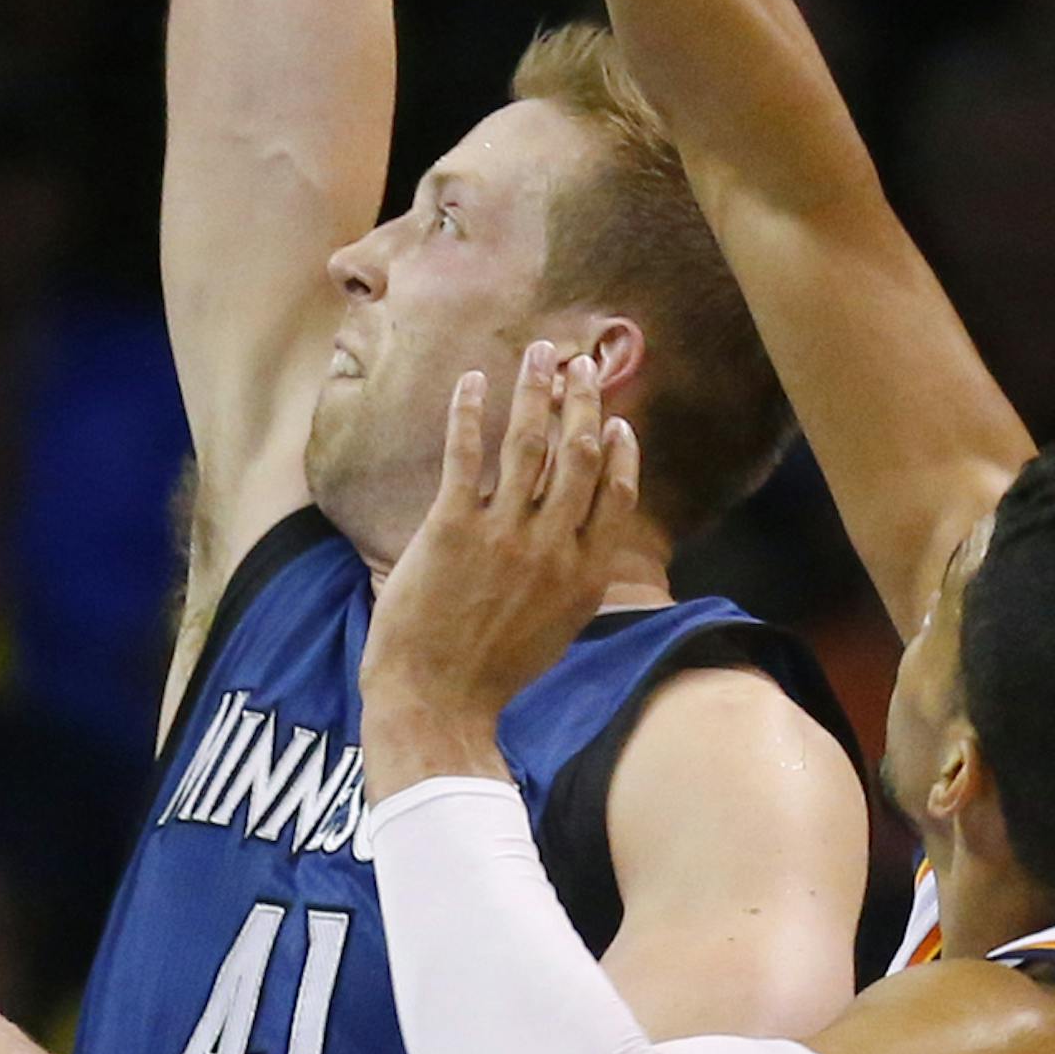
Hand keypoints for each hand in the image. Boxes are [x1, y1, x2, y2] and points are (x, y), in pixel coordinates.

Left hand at [361, 344, 639, 776]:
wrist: (436, 701)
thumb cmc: (492, 672)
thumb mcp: (557, 628)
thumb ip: (573, 577)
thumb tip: (583, 540)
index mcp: (584, 573)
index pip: (614, 494)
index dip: (618, 450)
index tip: (616, 419)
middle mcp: (551, 547)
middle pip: (577, 456)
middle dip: (582, 402)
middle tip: (581, 364)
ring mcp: (502, 535)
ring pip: (529, 443)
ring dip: (537, 389)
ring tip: (541, 352)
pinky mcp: (451, 528)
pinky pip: (466, 455)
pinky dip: (471, 412)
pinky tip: (473, 380)